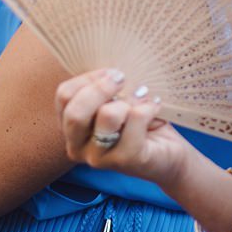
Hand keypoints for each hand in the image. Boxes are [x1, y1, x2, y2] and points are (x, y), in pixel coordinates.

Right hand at [56, 69, 191, 189]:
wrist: (168, 155)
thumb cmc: (137, 123)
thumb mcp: (114, 102)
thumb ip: (102, 90)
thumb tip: (110, 70)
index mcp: (70, 129)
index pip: (64, 96)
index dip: (87, 78)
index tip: (109, 73)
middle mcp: (77, 147)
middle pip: (75, 112)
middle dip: (101, 88)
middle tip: (122, 78)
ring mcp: (99, 158)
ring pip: (107, 115)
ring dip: (128, 101)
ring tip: (141, 100)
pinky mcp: (126, 160)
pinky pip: (135, 119)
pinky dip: (148, 106)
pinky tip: (155, 108)